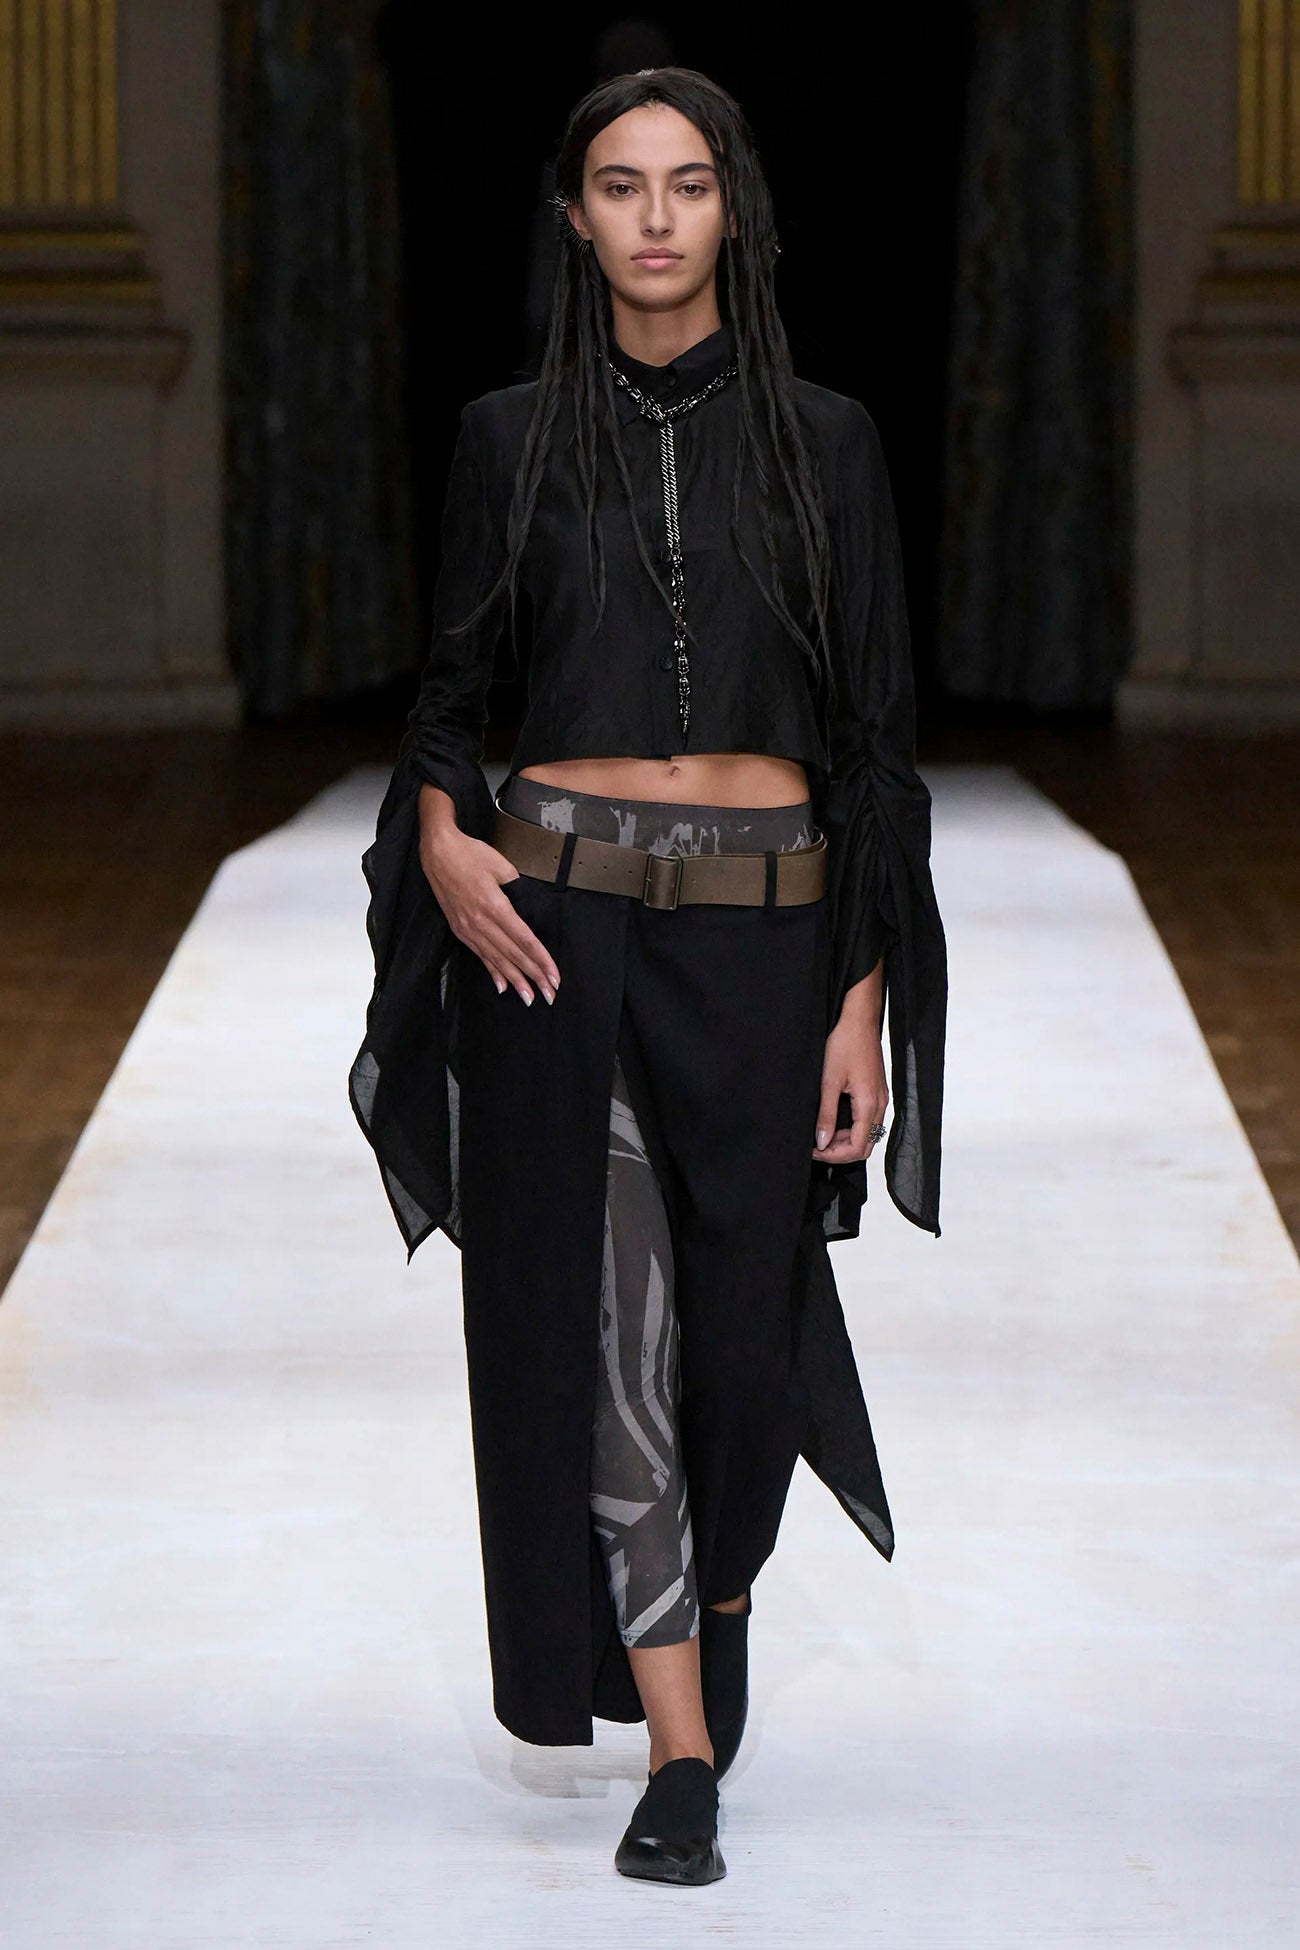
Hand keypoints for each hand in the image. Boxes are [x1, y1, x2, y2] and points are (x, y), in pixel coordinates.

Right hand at [419, 820, 560, 1006]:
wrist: (437, 853)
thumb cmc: (469, 854)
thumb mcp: (501, 865)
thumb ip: (517, 888)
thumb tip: (529, 905)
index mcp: (495, 906)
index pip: (525, 940)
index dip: (542, 961)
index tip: (554, 976)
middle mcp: (481, 922)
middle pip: (513, 955)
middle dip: (534, 977)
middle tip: (549, 995)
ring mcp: (469, 928)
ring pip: (497, 960)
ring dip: (515, 981)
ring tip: (529, 997)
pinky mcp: (460, 930)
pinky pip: (480, 955)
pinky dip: (493, 972)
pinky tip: (502, 986)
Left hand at [812, 976, 887, 1163]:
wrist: (859, 1020)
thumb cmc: (844, 1044)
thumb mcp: (829, 1081)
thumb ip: (825, 1114)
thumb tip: (821, 1142)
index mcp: (870, 1104)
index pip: (857, 1147)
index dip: (834, 1155)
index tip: (814, 1150)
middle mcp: (880, 1105)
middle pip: (865, 1145)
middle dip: (840, 1152)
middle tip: (816, 1146)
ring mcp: (880, 1098)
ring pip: (867, 1134)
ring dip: (845, 1140)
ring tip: (821, 1134)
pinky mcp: (877, 1092)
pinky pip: (868, 1121)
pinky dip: (852, 1128)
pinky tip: (833, 1122)